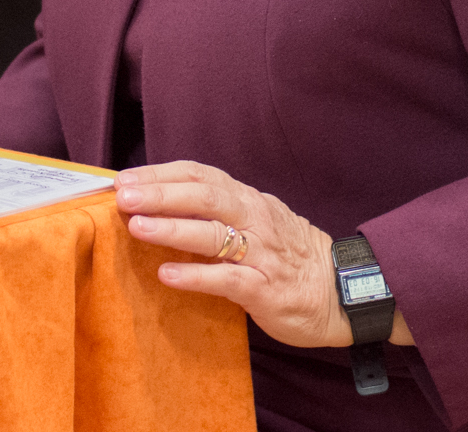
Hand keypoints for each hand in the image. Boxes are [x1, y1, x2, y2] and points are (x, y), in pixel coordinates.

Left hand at [116, 160, 356, 349]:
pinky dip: (195, 275)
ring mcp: (262, 253)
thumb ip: (218, 212)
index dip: (161, 174)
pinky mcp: (266, 289)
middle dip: (160, 193)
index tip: (125, 178)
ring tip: (136, 226)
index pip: (201, 175)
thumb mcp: (257, 222)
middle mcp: (255, 219)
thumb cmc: (289, 257)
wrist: (344, 293)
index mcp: (248, 200)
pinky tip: (167, 274)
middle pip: (204, 196)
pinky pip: (227, 279)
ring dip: (171, 228)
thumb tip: (162, 204)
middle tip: (122, 196)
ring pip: (213, 233)